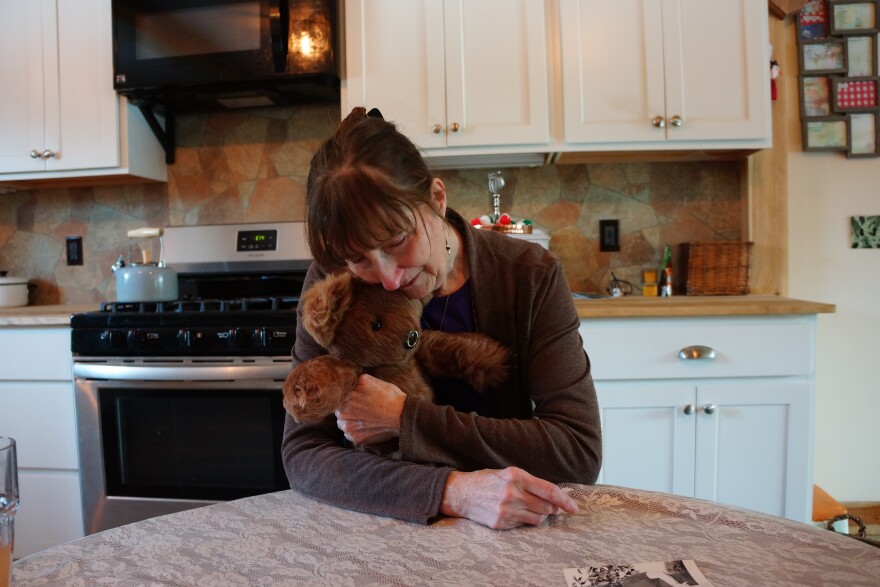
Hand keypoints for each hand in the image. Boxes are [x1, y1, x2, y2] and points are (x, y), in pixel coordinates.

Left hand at [335, 374, 405, 444]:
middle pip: (339, 410)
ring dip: (350, 421)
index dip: (347, 398)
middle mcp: (342, 410)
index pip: (339, 396)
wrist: (401, 415)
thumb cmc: (389, 396)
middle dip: (348, 409)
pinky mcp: (353, 437)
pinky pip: (348, 434)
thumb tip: (346, 382)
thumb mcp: (369, 380)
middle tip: (362, 409)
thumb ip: (353, 382)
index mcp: (345, 395)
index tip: (356, 400)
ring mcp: (347, 425)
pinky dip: (356, 431)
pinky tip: (367, 426)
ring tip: (365, 418)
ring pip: (342, 422)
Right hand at [439, 467, 577, 529]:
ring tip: (533, 509)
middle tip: (556, 508)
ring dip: (541, 515)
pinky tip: (517, 512)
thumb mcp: (508, 473)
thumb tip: (553, 496)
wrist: (460, 493)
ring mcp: (506, 510)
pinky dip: (525, 520)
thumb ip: (529, 483)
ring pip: (537, 518)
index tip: (573, 507)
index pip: (548, 490)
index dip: (564, 500)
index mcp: (515, 476)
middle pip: (546, 507)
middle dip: (554, 509)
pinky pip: (522, 525)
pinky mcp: (500, 523)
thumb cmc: (487, 480)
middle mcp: (512, 493)